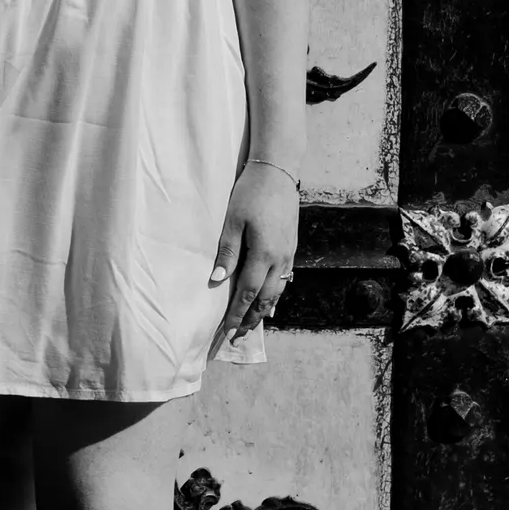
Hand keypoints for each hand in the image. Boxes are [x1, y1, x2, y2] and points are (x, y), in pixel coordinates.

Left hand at [210, 159, 298, 345]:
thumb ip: (227, 252)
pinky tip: (271, 301)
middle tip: (237, 337)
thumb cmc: (250, 193)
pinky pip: (284, 279)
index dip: (237, 314)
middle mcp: (280, 259)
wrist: (277, 172)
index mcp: (264, 254)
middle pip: (266, 298)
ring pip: (278, 291)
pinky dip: (276, 294)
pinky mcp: (291, 247)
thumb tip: (217, 281)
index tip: (226, 331)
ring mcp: (288, 254)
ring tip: (252, 326)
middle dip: (251, 320)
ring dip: (264, 310)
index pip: (248, 293)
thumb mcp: (233, 220)